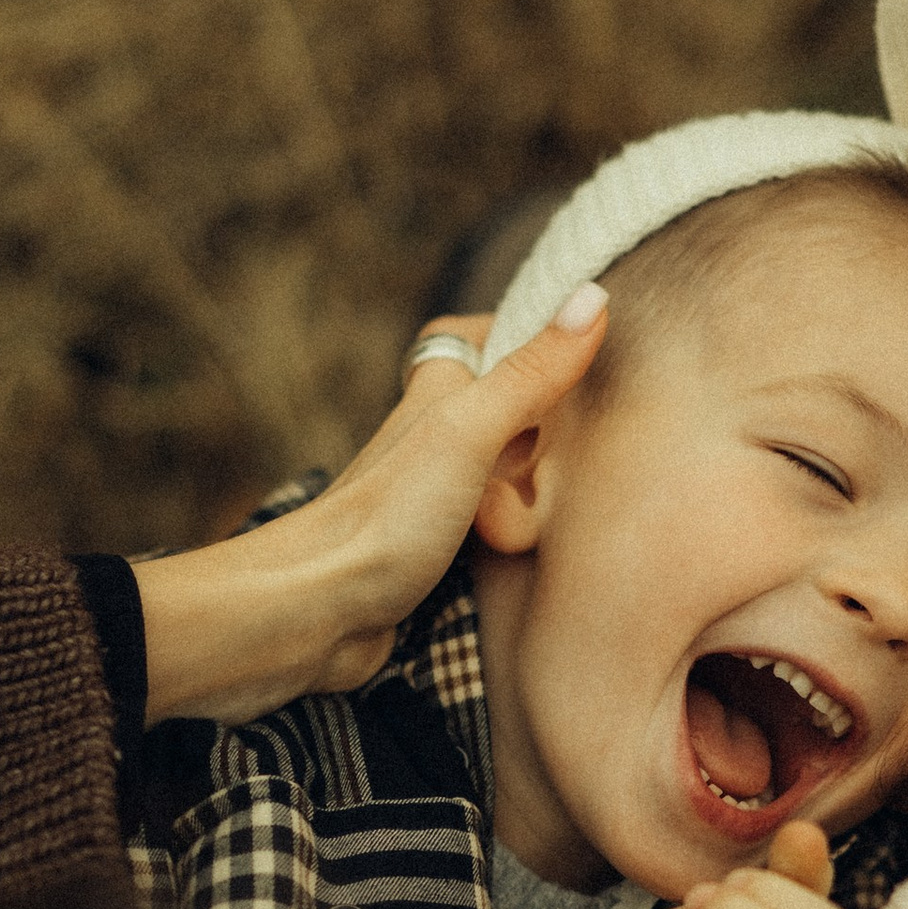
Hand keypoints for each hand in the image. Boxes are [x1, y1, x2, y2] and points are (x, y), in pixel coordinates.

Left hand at [135, 291, 604, 724]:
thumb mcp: (471, 433)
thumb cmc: (385, 518)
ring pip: (497, 476)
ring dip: (524, 499)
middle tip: (545, 465)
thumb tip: (593, 296)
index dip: (511, 334)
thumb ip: (531, 373)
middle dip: (538, 438)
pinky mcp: (427, 550)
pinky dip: (505, 541)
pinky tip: (511, 558)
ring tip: (517, 524)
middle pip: (500, 411)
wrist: (314, 612)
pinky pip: (485, 531)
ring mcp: (426, 495)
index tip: (563, 354)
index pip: (468, 337)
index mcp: (433, 394)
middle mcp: (426, 437)